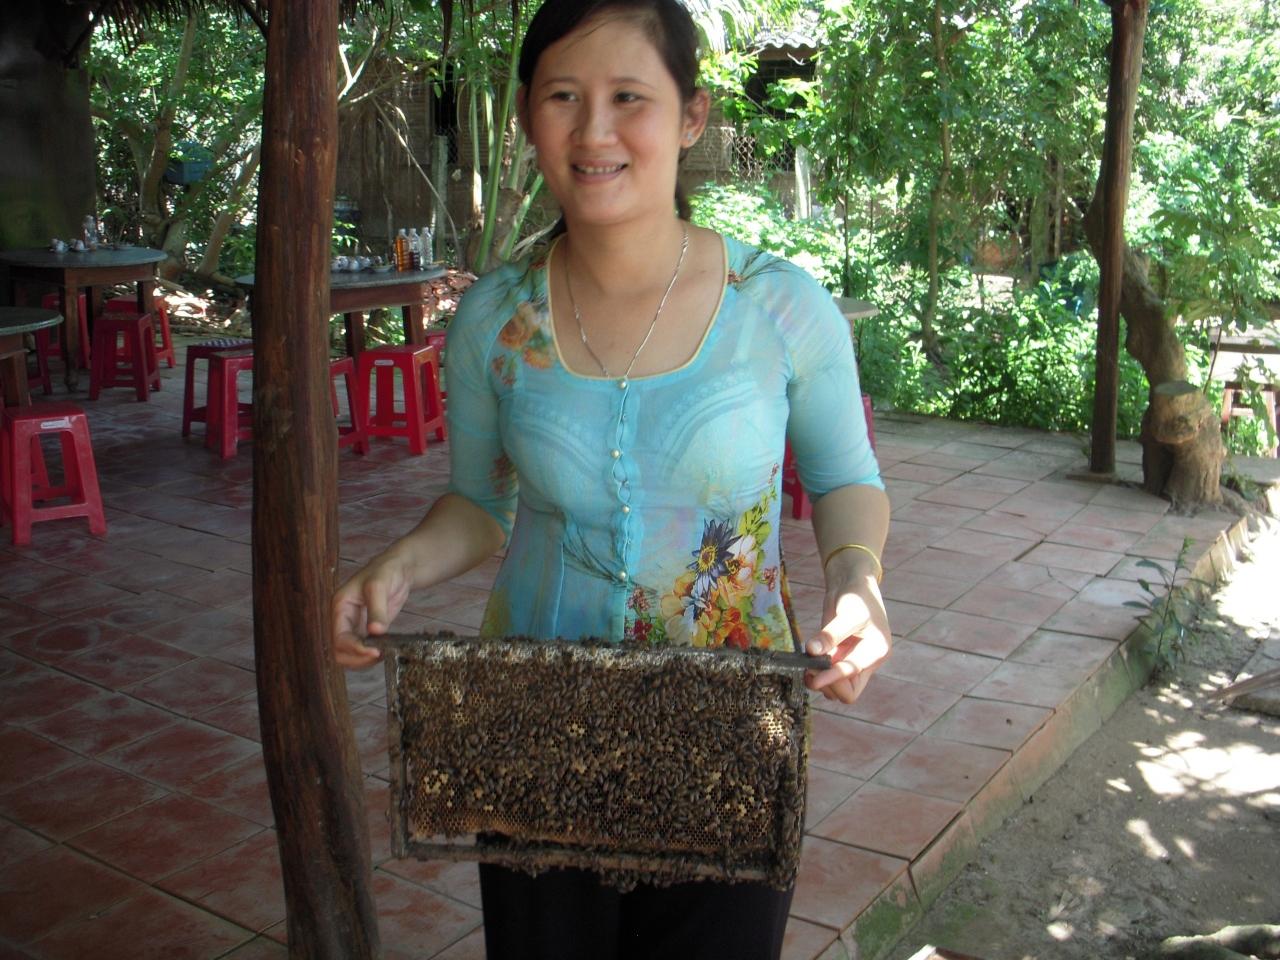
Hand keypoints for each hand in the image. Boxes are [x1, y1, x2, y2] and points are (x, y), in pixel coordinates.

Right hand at [332, 556, 412, 669]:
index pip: (339, 638)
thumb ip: (377, 609)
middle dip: (357, 658)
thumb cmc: (386, 571)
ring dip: (364, 661)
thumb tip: (375, 632)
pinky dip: (372, 656)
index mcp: (340, 606)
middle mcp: (343, 619)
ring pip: (350, 654)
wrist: (400, 569)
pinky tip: (385, 651)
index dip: (355, 648)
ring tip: (383, 654)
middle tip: (378, 656)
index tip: (374, 652)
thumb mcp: (379, 586)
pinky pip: (363, 650)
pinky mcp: (367, 631)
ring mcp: (355, 626)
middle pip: (340, 651)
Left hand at [805, 570, 890, 704]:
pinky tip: (808, 659)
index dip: (833, 679)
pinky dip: (817, 673)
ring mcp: (851, 661)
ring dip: (821, 680)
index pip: (854, 675)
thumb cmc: (856, 596)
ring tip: (808, 663)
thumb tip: (812, 651)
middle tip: (809, 670)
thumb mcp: (847, 614)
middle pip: (849, 692)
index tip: (813, 678)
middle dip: (829, 685)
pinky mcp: (838, 657)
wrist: (851, 583)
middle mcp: (867, 661)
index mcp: (876, 651)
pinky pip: (828, 676)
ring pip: (837, 688)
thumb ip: (830, 634)